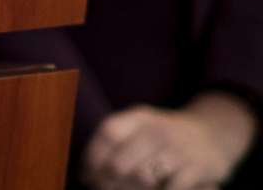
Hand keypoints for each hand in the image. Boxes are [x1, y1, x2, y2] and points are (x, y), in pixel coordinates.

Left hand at [84, 94, 256, 189]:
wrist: (215, 133)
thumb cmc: (166, 134)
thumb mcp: (142, 124)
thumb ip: (116, 140)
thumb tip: (85, 171)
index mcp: (140, 117)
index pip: (109, 134)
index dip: (92, 157)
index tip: (85, 174)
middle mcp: (158, 131)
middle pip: (120, 162)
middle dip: (105, 182)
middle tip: (100, 188)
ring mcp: (179, 150)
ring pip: (142, 178)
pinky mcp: (198, 170)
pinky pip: (169, 189)